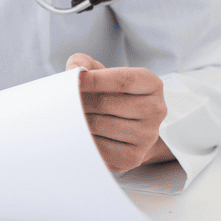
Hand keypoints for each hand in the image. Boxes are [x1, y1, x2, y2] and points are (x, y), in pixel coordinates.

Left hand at [66, 53, 172, 172]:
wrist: (123, 129)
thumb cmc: (109, 95)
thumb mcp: (100, 73)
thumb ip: (84, 63)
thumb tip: (73, 70)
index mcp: (151, 85)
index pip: (123, 80)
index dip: (94, 79)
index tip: (73, 79)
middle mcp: (156, 110)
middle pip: (106, 103)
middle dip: (80, 100)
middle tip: (65, 100)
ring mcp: (147, 136)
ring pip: (100, 125)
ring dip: (78, 119)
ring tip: (69, 115)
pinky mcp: (133, 157)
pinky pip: (99, 147)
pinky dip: (83, 138)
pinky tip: (78, 132)